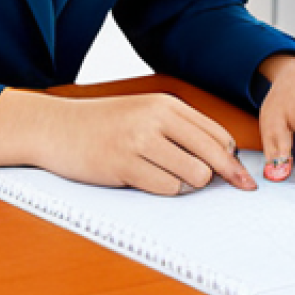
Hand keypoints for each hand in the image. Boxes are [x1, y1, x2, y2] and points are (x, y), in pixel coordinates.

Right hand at [0, 89, 256, 195]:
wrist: (55, 126)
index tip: (239, 177)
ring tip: (165, 176)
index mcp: (164, 103)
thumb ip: (179, 130)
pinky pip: (166, 188)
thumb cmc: (103, 124)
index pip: (218, 135)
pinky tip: (145, 179)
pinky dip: (163, 190)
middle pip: (214, 156)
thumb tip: (224, 163)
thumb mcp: (143, 113)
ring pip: (194, 176)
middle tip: (237, 189)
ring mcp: (139, 140)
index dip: (232, 160)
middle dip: (226, 177)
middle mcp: (155, 118)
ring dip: (187, 184)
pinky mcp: (124, 164)